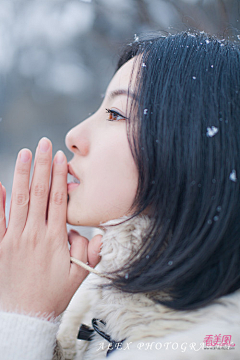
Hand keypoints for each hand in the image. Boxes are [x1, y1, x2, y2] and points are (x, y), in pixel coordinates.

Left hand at [0, 138, 101, 316]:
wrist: (26, 315)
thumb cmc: (54, 295)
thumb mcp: (80, 276)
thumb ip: (89, 252)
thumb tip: (90, 232)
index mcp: (54, 239)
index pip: (57, 200)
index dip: (58, 177)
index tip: (59, 158)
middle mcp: (33, 234)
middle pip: (38, 193)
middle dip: (41, 166)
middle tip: (43, 143)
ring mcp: (13, 239)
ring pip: (18, 201)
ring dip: (21, 175)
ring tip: (24, 153)